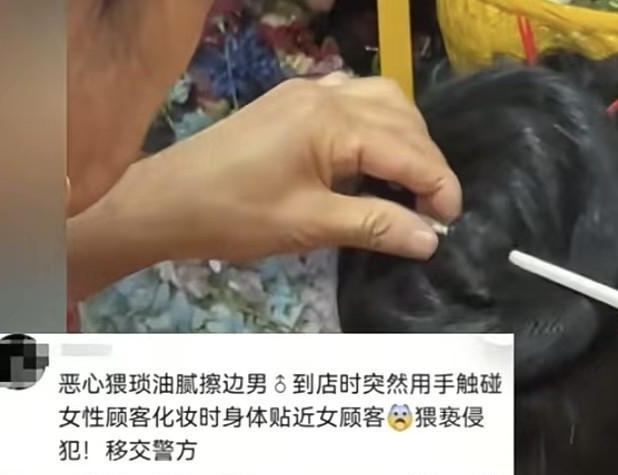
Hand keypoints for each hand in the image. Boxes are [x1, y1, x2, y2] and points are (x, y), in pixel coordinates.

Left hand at [123, 72, 460, 262]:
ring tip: (410, 183)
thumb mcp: (310, 226)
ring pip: (382, 100)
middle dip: (427, 163)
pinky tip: (373, 155)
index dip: (439, 186)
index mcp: (331, 122)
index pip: (408, 150)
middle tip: (434, 210)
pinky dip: (376, 124)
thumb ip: (376, 225)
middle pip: (403, 119)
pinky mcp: (291, 102)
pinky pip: (352, 98)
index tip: (451, 223)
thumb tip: (431, 239)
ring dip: (407, 138)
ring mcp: (306, 92)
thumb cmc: (235, 215)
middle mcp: (325, 94)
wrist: (166, 202)